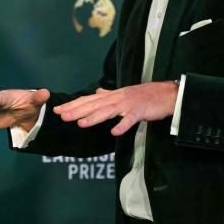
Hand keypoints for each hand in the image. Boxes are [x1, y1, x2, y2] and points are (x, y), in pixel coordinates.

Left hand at [54, 82, 178, 135]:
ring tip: (81, 124)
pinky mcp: (140, 112)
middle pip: (94, 105)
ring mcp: (128, 105)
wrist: (166, 94)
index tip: (57, 110)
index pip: (88, 100)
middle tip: (61, 116)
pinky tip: (114, 133)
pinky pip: (130, 120)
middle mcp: (117, 98)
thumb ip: (109, 94)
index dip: (73, 105)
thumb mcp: (124, 94)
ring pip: (108, 111)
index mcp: (112, 96)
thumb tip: (97, 91)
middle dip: (77, 110)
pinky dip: (123, 125)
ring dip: (94, 117)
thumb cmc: (144, 95)